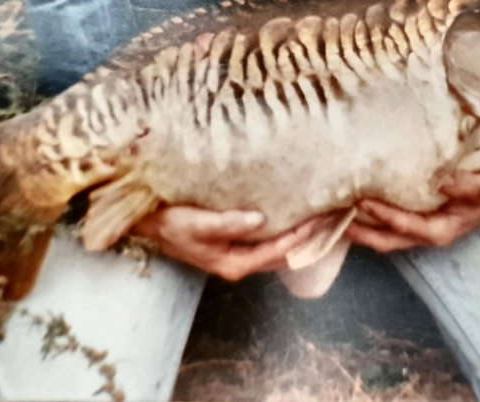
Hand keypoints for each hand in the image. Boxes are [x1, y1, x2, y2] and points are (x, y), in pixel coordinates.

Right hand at [133, 205, 332, 280]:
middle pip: (284, 255)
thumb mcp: (197, 223)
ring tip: (320, 216)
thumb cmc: (170, 221)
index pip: (279, 251)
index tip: (323, 217)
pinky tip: (293, 216)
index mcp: (234, 263)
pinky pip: (267, 242)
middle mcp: (239, 263)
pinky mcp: (233, 245)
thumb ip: (228, 223)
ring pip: (278, 250)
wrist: (147, 222)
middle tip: (332, 217)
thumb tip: (259, 219)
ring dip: (298, 236)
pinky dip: (284, 232)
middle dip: (309, 238)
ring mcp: (236, 256)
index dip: (303, 235)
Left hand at [345, 158, 479, 252]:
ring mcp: (424, 225)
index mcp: (442, 229)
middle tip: (330, 220)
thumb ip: (468, 185)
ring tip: (332, 214)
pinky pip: (391, 220)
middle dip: (360, 232)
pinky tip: (354, 204)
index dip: (385, 216)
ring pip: (385, 233)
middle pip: (387, 239)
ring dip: (361, 226)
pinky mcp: (421, 214)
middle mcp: (429, 231)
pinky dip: (371, 216)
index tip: (362, 201)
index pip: (407, 227)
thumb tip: (440, 181)